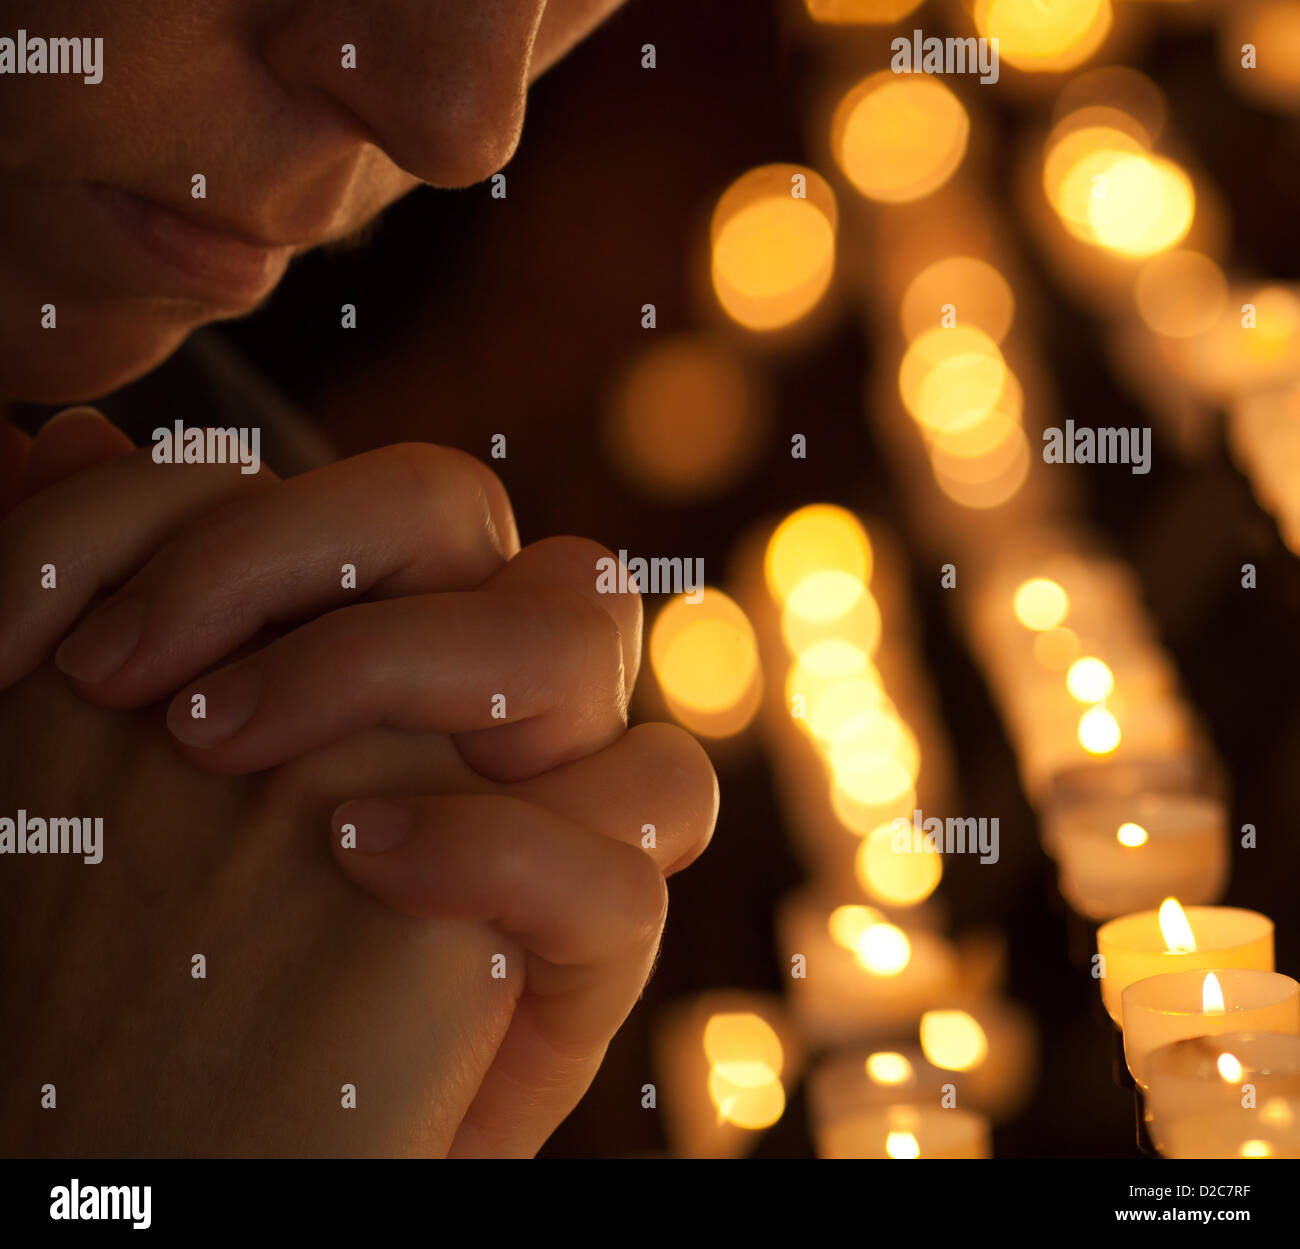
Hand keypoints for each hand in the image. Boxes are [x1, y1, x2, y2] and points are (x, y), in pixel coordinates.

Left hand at [0, 412, 715, 1154]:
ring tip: (218, 751)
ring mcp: (560, 818)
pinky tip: (357, 858)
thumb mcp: (79, 744)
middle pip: (502, 524)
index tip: (61, 636)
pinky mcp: (587, 957)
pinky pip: (622, 868)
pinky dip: (500, 844)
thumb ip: (83, 586)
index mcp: (423, 648)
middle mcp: (504, 712)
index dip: (244, 519)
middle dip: (316, 560)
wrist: (174, 1155)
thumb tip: (66, 438)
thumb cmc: (127, 944)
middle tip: (148, 688)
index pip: (413, 504)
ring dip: (406, 658)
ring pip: (590, 638)